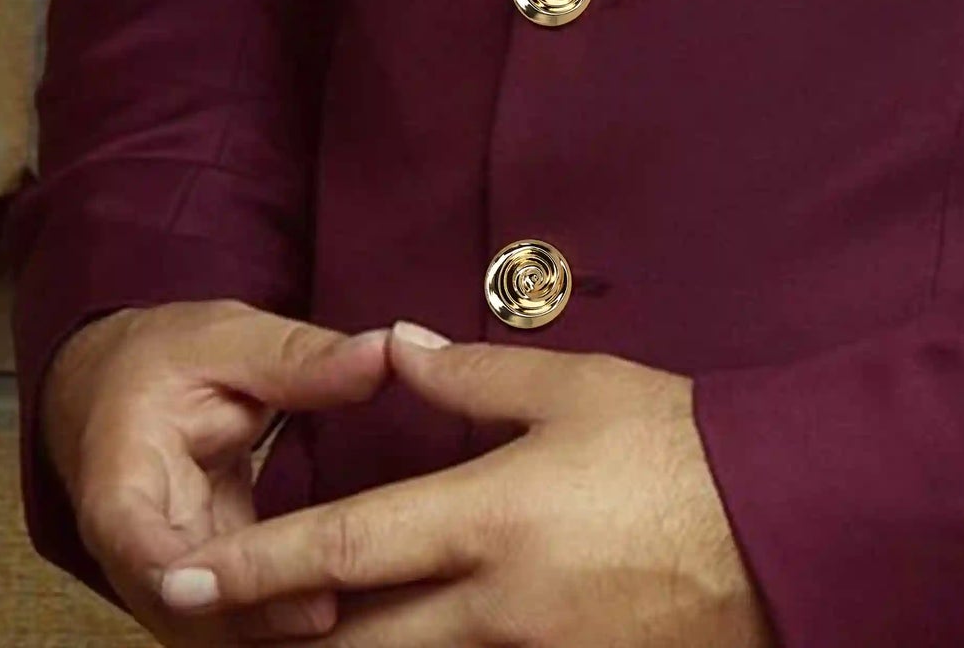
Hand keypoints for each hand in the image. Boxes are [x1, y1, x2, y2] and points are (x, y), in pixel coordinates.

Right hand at [41, 299, 390, 644]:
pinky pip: (239, 610)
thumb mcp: (228, 340)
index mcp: (122, 486)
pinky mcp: (205, 577)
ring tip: (348, 610)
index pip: (147, 551)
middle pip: (190, 607)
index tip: (277, 586)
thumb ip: (298, 357)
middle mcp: (134, 548)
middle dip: (261, 615)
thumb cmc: (163, 360)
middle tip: (335, 608)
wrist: (113, 387)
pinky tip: (340, 606)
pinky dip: (282, 611)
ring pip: (215, 623)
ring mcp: (167, 571)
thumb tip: (381, 353)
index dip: (207, 581)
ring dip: (275, 623)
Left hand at [151, 321, 777, 647]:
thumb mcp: (576, 386)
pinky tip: (433, 626)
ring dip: (361, 643)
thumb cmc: (675, 442)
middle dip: (287, 636)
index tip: (185, 580)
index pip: (344, 550)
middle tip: (231, 617)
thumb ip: (471, 374)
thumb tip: (392, 346)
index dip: (256, 567)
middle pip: (355, 644)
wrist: (778, 522)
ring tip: (328, 619)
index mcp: (489, 517)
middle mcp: (493, 607)